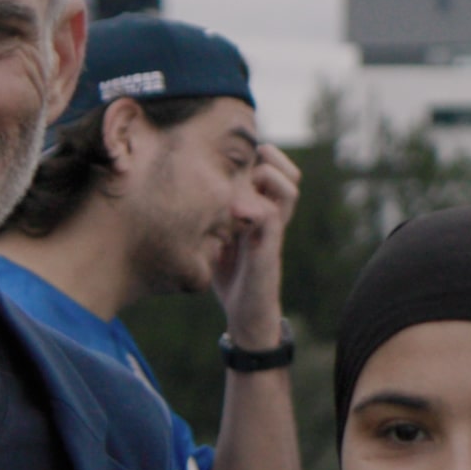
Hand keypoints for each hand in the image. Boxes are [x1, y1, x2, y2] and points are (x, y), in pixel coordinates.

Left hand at [214, 143, 302, 344]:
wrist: (245, 313)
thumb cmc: (229, 275)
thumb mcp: (218, 237)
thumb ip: (212, 214)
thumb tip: (180, 189)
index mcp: (262, 210)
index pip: (275, 170)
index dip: (262, 156)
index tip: (234, 157)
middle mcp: (273, 217)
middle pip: (290, 173)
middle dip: (270, 160)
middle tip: (244, 165)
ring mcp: (274, 232)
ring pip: (290, 189)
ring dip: (268, 177)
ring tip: (245, 182)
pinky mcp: (269, 250)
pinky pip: (272, 216)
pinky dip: (252, 207)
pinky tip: (233, 210)